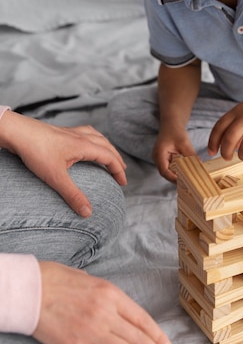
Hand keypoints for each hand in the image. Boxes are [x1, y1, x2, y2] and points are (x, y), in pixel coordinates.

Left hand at [0, 111, 126, 216]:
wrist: (17, 132)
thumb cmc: (36, 151)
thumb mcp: (55, 177)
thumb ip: (72, 195)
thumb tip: (88, 212)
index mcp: (84, 146)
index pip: (109, 157)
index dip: (118, 170)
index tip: (123, 182)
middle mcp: (81, 136)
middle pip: (106, 145)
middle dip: (116, 158)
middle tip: (122, 170)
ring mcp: (71, 132)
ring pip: (97, 136)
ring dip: (106, 146)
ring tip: (109, 154)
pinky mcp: (61, 131)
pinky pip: (85, 132)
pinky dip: (93, 138)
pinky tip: (86, 142)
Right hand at [33, 262, 181, 343]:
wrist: (31, 288)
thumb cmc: (59, 280)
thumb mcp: (91, 280)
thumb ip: (108, 296)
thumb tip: (120, 308)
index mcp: (112, 295)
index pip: (143, 320)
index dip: (159, 337)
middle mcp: (107, 313)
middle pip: (141, 341)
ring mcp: (92, 332)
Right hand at [153, 126, 196, 181]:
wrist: (171, 123)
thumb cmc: (175, 131)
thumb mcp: (184, 143)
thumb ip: (191, 155)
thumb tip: (200, 166)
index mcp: (159, 154)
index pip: (164, 171)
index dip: (173, 178)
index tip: (184, 180)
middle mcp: (157, 158)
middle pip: (166, 173)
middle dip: (176, 178)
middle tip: (189, 182)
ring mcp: (160, 159)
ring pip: (168, 171)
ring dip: (177, 175)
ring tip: (189, 178)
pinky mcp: (164, 159)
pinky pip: (170, 168)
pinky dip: (177, 170)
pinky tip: (186, 171)